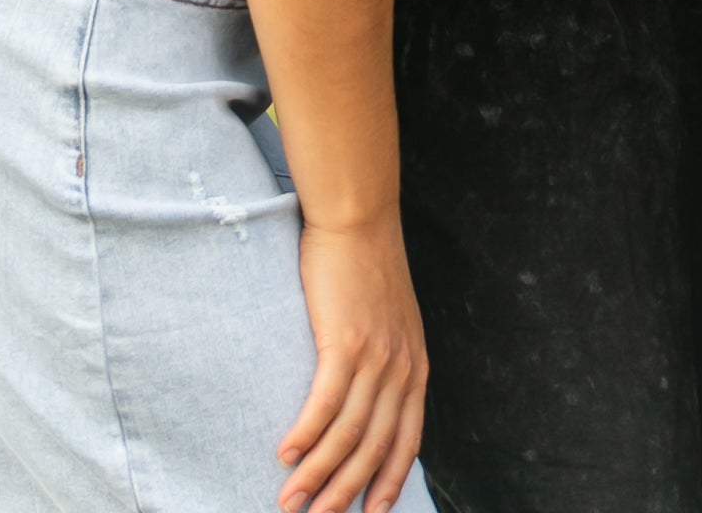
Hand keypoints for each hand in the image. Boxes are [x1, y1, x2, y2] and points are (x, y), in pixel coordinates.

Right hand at [277, 215, 425, 512]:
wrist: (359, 218)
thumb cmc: (367, 268)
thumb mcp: (393, 322)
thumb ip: (388, 363)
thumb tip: (367, 400)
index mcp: (416, 368)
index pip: (406, 442)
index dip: (388, 482)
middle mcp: (401, 369)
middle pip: (374, 449)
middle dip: (343, 492)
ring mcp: (376, 356)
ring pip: (348, 434)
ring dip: (316, 474)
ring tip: (289, 501)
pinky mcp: (346, 341)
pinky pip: (325, 402)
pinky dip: (305, 434)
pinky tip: (285, 453)